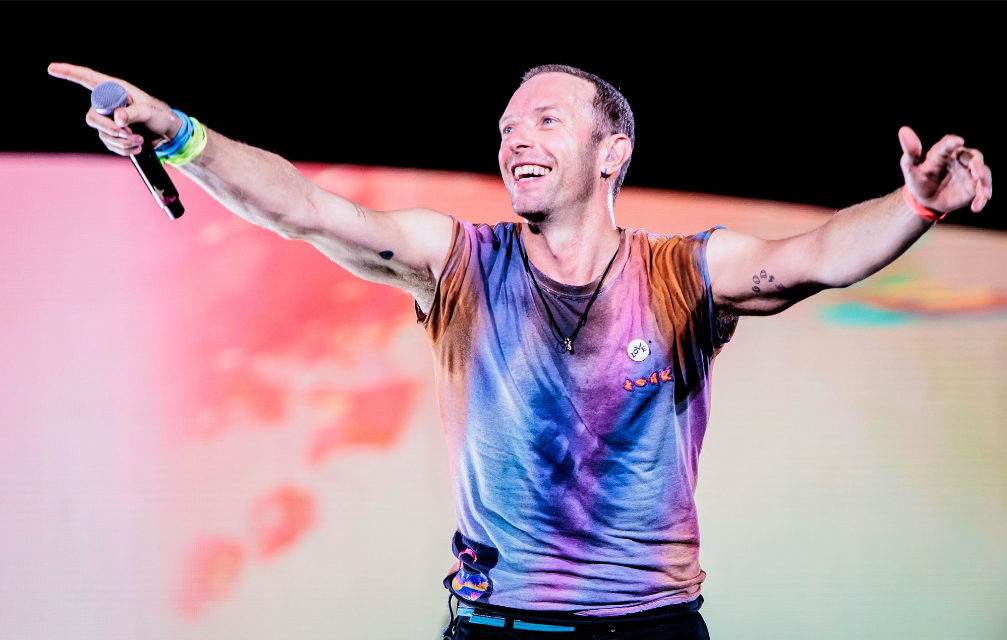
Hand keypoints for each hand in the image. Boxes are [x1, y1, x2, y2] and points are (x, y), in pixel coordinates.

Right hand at [47, 62, 183, 156]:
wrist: (167, 133)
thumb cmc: (160, 115)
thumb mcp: (150, 112)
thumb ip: (134, 114)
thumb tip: (118, 119)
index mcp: (115, 89)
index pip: (87, 79)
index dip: (69, 72)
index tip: (51, 68)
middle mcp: (109, 104)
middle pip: (92, 117)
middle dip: (109, 129)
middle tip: (129, 133)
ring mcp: (109, 120)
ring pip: (102, 133)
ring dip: (121, 141)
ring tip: (139, 140)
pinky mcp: (113, 135)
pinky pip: (109, 144)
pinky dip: (123, 149)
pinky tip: (138, 146)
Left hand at [898, 126, 991, 213]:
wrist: (925, 199)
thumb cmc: (918, 179)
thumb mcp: (911, 167)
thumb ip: (911, 151)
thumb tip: (903, 130)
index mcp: (944, 152)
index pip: (949, 144)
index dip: (953, 143)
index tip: (958, 142)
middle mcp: (961, 159)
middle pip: (974, 157)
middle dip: (977, 164)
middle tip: (977, 171)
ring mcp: (970, 173)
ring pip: (984, 173)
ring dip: (985, 183)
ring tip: (984, 195)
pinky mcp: (974, 187)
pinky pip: (982, 191)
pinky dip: (981, 198)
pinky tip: (976, 207)